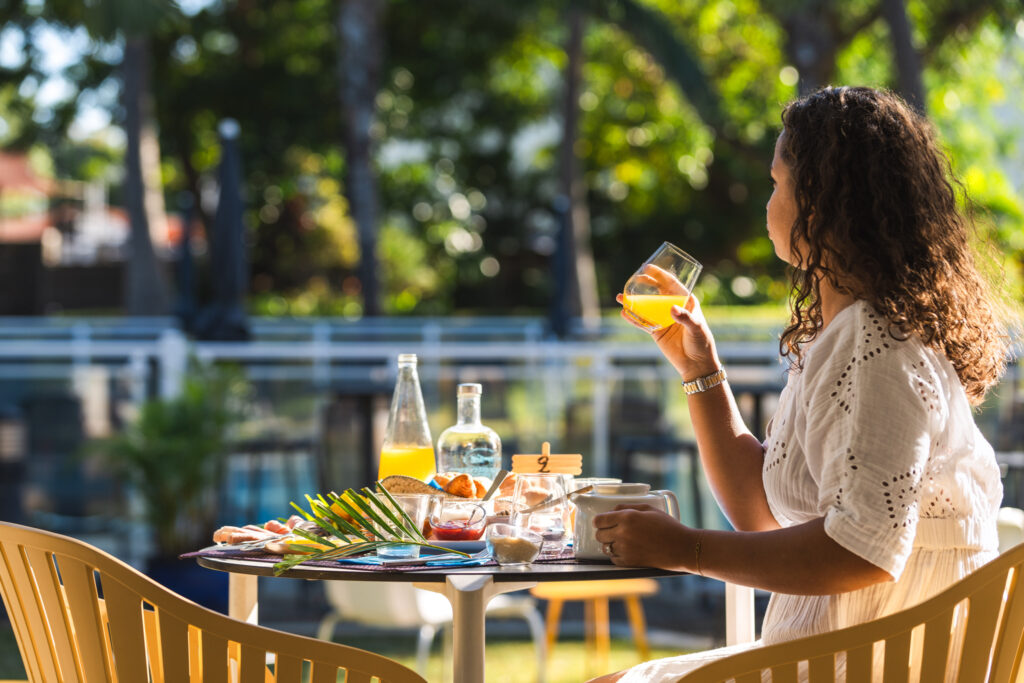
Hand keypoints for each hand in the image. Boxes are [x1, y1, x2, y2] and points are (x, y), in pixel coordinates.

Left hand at [592, 504, 692, 570]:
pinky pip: (613, 559)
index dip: (599, 520)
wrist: (680, 548)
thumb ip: (628, 507)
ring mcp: (625, 550)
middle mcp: (622, 534)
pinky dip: (616, 555)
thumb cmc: (667, 526)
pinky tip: (626, 550)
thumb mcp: (649, 509)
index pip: (599, 520)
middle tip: (612, 530)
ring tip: (621, 540)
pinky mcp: (629, 562)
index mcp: (627, 518)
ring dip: (610, 543)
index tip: (602, 521)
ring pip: (605, 548)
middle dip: (603, 532)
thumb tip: (612, 510)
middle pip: (599, 535)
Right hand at [616, 264, 721, 380]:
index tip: (648, 268)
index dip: (660, 275)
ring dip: (633, 301)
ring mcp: (663, 319)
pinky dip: (632, 318)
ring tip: (620, 296)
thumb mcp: (697, 328)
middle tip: (633, 279)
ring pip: (646, 307)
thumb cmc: (702, 343)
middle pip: (656, 292)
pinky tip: (623, 313)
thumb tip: (672, 309)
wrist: (697, 365)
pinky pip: (642, 323)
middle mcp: (673, 308)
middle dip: (644, 284)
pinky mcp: (656, 332)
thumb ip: (685, 318)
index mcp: (686, 301)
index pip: (672, 284)